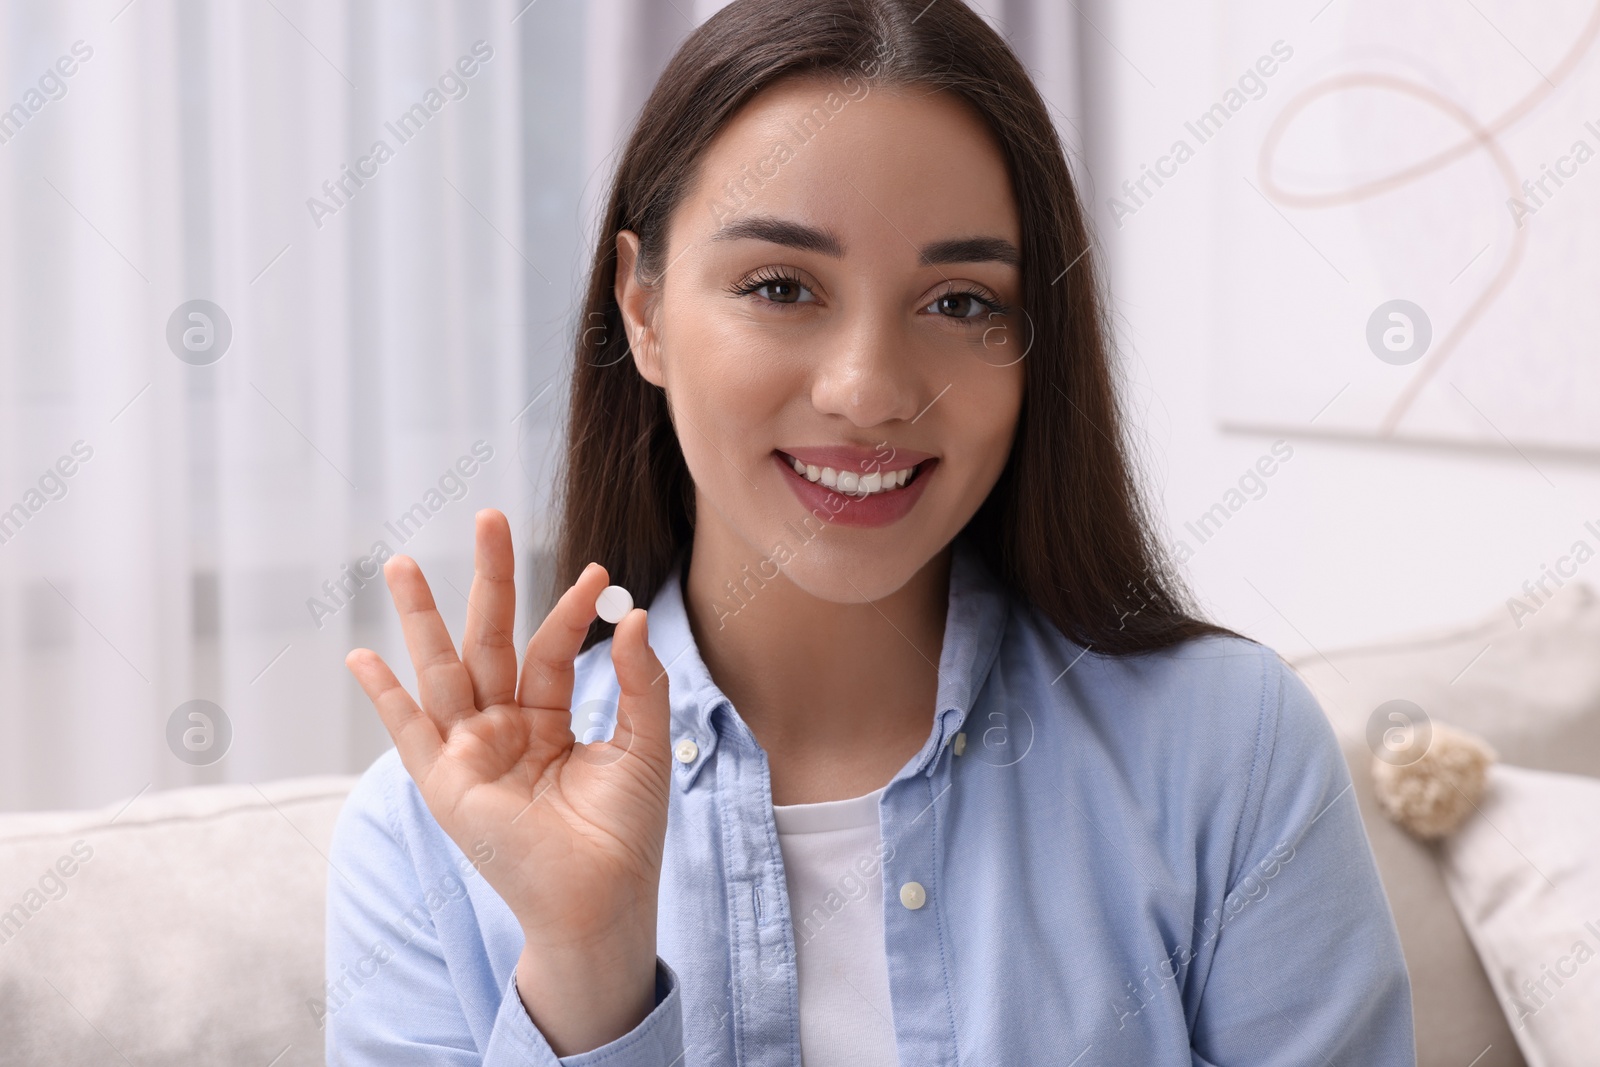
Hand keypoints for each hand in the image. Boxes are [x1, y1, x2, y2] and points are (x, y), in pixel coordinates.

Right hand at [345, 509, 671, 1012]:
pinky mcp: (446, 785)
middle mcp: (504, 728)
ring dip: (421, 619)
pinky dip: (385, 698)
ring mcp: (471, 754)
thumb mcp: (643, 745)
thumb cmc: (625, 832)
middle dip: (489, 579)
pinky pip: (410, 734)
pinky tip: (362, 658)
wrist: (603, 901)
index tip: (599, 575)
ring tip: (402, 564)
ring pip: (442, 670)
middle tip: (489, 516)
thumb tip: (633, 618)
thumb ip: (640, 682)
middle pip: (489, 639)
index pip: (554, 649)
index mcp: (549, 719)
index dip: (573, 612)